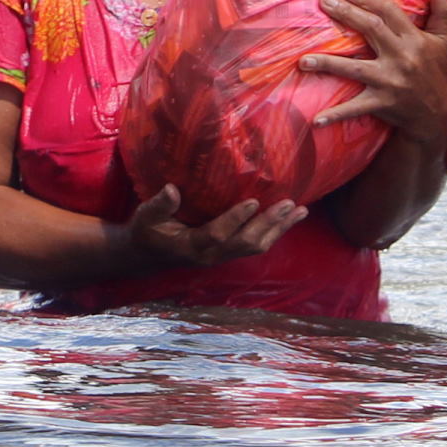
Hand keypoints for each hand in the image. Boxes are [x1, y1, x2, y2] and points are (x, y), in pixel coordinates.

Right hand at [127, 184, 304, 268]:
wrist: (148, 255)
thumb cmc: (147, 230)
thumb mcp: (147, 216)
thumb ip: (160, 204)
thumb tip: (172, 189)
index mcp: (191, 246)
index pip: (217, 235)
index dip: (235, 220)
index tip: (253, 201)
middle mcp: (211, 255)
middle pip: (246, 244)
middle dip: (269, 224)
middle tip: (289, 205)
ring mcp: (222, 256)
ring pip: (256, 247)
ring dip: (278, 229)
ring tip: (299, 211)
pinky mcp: (228, 252)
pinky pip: (255, 245)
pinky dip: (274, 231)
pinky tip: (288, 218)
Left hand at [302, 0, 446, 147]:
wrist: (435, 115)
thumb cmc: (435, 72)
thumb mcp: (443, 40)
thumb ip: (442, 10)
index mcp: (414, 39)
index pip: (389, 12)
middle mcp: (401, 57)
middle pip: (371, 29)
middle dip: (346, 14)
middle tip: (324, 2)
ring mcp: (389, 81)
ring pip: (355, 69)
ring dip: (328, 64)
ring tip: (303, 60)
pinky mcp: (381, 102)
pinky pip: (355, 108)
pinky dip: (336, 114)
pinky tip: (316, 119)